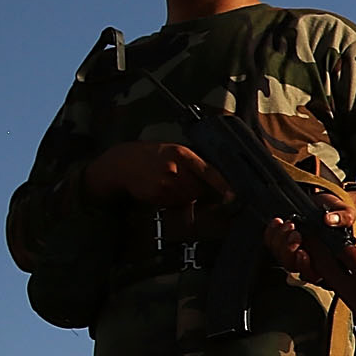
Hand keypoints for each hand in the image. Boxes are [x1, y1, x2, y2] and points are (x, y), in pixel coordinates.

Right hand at [85, 140, 230, 208]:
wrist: (122, 162)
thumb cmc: (151, 156)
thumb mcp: (173, 151)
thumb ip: (194, 165)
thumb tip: (217, 182)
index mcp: (182, 154)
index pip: (209, 171)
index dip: (223, 186)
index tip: (233, 196)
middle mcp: (175, 168)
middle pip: (199, 189)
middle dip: (198, 191)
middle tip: (184, 184)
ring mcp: (165, 182)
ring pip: (187, 198)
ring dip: (184, 197)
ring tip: (168, 184)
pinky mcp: (157, 194)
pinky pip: (173, 204)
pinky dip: (171, 201)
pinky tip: (160, 189)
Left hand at [262, 189, 355, 273]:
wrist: (326, 205)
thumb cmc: (338, 215)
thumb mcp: (347, 214)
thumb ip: (344, 218)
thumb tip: (329, 220)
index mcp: (328, 261)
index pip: (313, 275)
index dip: (305, 267)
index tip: (302, 252)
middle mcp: (309, 260)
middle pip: (291, 266)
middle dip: (289, 250)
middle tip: (295, 233)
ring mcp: (294, 252)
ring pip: (279, 256)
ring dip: (280, 239)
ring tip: (290, 223)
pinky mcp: (283, 243)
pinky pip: (271, 244)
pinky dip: (271, 232)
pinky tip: (278, 222)